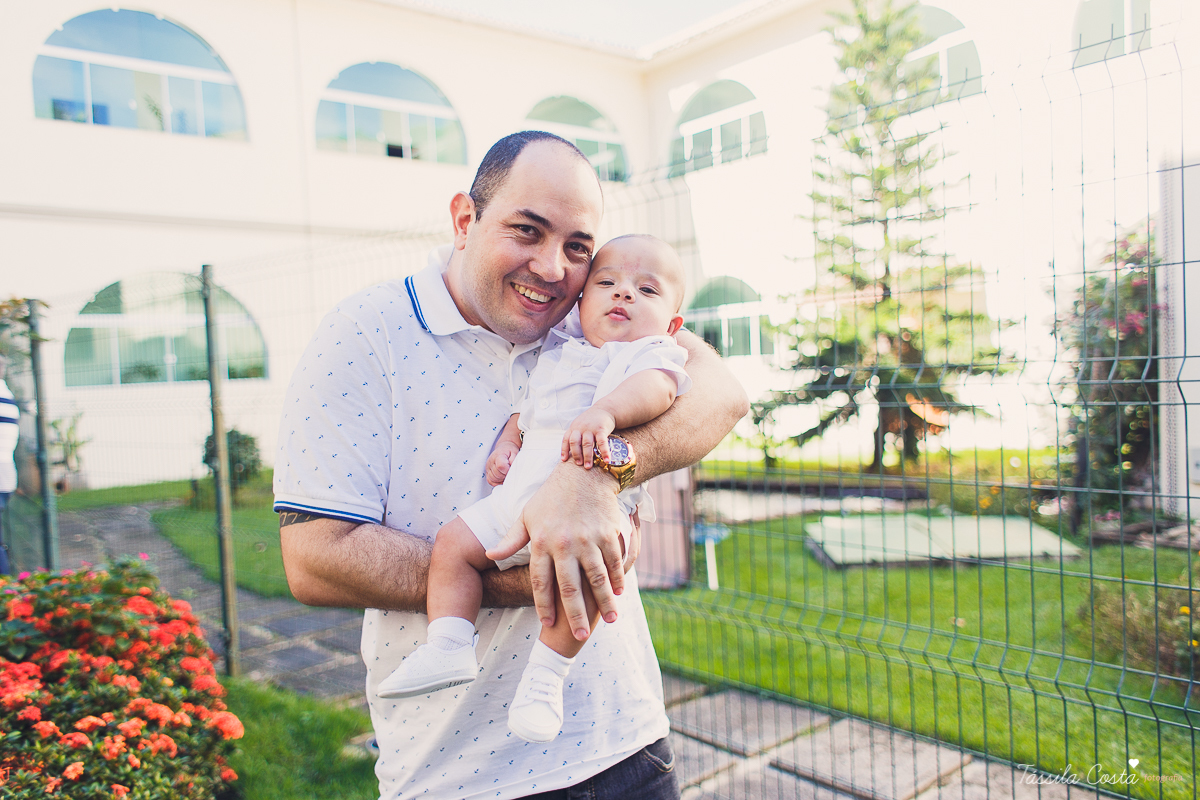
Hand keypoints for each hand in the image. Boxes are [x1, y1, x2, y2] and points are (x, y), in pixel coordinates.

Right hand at [486, 441, 519, 485]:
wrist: (504, 448)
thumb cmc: (509, 451)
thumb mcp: (515, 452)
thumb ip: (513, 461)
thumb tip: (511, 469)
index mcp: (498, 456)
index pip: (500, 466)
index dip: (507, 471)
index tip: (511, 469)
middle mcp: (490, 462)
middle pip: (497, 475)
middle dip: (505, 476)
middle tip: (509, 472)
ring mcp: (488, 467)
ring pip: (493, 479)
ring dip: (501, 479)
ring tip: (505, 474)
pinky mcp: (487, 472)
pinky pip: (490, 481)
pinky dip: (496, 482)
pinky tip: (501, 478)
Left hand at [486, 462, 624, 639]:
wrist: (582, 470)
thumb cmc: (550, 495)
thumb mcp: (526, 516)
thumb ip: (510, 540)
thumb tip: (489, 555)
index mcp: (542, 542)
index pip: (540, 582)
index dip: (543, 605)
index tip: (547, 625)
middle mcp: (564, 543)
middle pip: (569, 587)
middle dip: (575, 615)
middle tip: (579, 636)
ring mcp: (588, 538)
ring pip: (596, 578)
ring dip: (604, 602)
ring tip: (610, 620)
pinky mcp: (608, 532)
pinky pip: (614, 560)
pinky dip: (618, 578)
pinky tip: (620, 593)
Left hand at [561, 407, 616, 467]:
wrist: (605, 409)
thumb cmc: (591, 420)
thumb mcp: (580, 425)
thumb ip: (575, 435)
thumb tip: (571, 452)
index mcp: (574, 428)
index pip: (566, 439)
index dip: (564, 450)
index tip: (564, 460)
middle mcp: (580, 428)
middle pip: (575, 443)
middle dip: (576, 455)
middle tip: (579, 464)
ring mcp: (591, 428)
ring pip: (587, 444)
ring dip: (587, 456)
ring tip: (588, 467)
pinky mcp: (601, 429)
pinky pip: (602, 442)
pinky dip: (604, 452)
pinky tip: (606, 460)